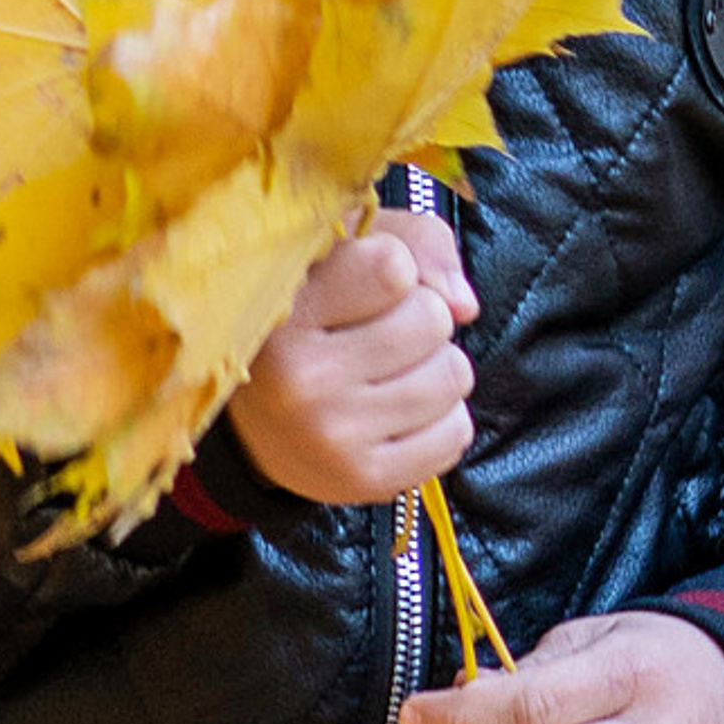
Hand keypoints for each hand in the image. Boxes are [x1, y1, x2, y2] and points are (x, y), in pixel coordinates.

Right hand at [231, 210, 476, 507]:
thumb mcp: (345, 250)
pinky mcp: (362, 480)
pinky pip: (456, 433)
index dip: (394, 267)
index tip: (361, 282)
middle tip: (377, 334)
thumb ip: (415, 243)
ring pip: (453, 375)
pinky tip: (398, 413)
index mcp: (283, 311)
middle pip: (434, 319)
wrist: (258, 423)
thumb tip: (465, 306)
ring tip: (388, 372)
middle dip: (421, 318)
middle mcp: (300, 379)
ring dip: (435, 367)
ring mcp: (331, 436)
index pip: (394, 267)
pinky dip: (441, 418)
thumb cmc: (314, 314)